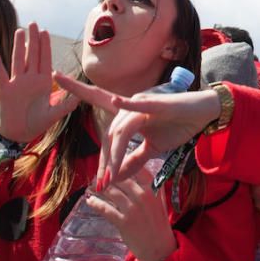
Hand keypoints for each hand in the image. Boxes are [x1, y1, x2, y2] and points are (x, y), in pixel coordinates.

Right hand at [0, 23, 77, 142]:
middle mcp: (30, 79)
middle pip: (32, 55)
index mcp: (42, 82)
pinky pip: (1, 75)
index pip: (45, 60)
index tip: (45, 32)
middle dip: (33, 40)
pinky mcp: (5, 91)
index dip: (45, 46)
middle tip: (33, 23)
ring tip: (19, 31)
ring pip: (18, 61)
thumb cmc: (37, 123)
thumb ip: (65, 105)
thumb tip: (79, 98)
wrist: (18, 134)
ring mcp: (16, 83)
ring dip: (18, 46)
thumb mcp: (54, 114)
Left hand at [53, 72, 220, 183]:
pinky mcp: (156, 104)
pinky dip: (127, 104)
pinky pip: (138, 106)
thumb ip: (134, 160)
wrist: (203, 114)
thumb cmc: (178, 125)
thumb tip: (117, 176)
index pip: (97, 98)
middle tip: (103, 185)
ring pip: (120, 132)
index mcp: (127, 111)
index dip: (77, 88)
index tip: (56, 76)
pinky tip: (115, 99)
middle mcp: (130, 103)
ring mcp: (142, 102)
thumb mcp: (153, 148)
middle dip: (104, 161)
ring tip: (111, 178)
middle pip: (109, 134)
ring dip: (114, 157)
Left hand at [86, 167, 176, 260]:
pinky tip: (90, 201)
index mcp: (154, 188)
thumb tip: (133, 171)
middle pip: (121, 178)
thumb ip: (149, 186)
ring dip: (99, 188)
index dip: (122, 164)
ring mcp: (133, 209)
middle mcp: (143, 195)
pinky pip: (105, 209)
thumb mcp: (158, 200)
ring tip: (92, 187)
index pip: (136, 168)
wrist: (160, 247)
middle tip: (98, 175)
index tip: (112, 164)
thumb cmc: (158, 222)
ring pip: (111, 192)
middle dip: (107, 176)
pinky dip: (96, 203)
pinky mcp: (124, 222)